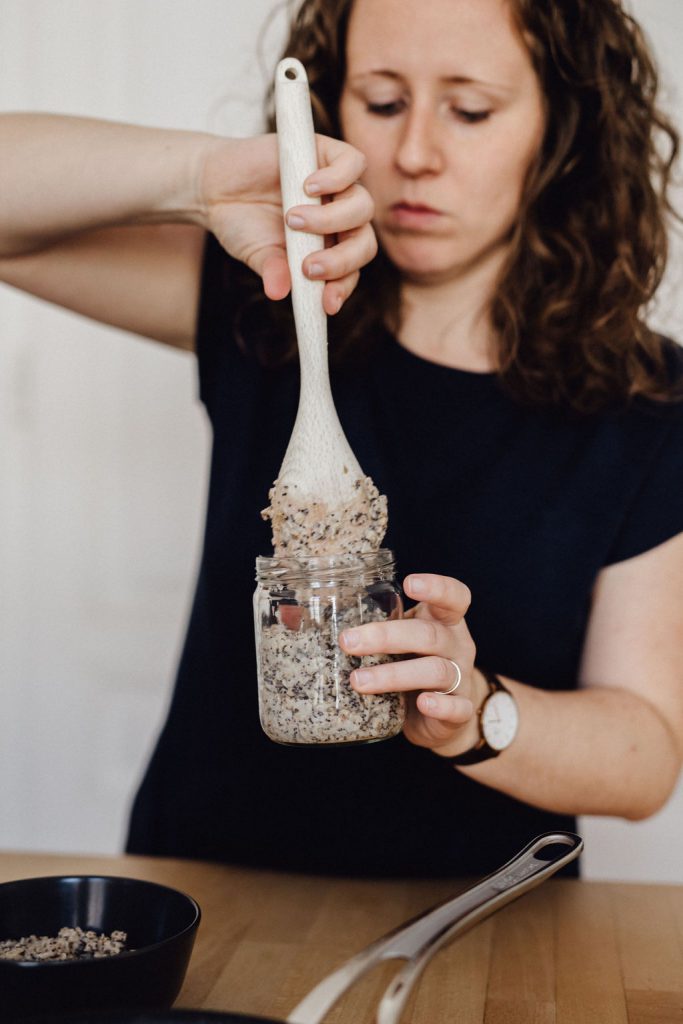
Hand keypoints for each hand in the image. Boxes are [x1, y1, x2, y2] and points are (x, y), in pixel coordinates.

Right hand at [198, 133, 376, 314]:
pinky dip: (337, 177)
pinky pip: (352, 162)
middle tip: (308, 266)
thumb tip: (278, 292)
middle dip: (341, 260)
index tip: (326, 303)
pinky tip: (308, 187)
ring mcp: (336, 186)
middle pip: (364, 241)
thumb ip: (274, 270)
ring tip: (292, 220)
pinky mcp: (325, 153)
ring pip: (362, 205)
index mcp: (329, 246)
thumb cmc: (242, 224)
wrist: (214, 186)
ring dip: (331, 220)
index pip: (352, 269)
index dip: (344, 286)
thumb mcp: (257, 254)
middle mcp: (339, 218)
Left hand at [339, 573, 481, 755]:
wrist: (443, 715)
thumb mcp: (396, 642)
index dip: (436, 588)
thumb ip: (364, 627)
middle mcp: (456, 646)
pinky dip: (440, 705)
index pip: (453, 597)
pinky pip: (456, 708)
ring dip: (394, 675)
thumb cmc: (412, 665)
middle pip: (429, 634)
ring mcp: (460, 679)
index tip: (409, 584)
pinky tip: (422, 703)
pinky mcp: (459, 711)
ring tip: (358, 681)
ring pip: (436, 670)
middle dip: (386, 636)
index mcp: (443, 622)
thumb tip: (292, 616)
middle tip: (348, 642)